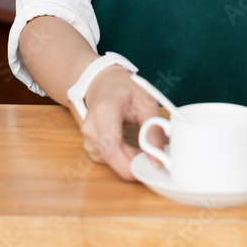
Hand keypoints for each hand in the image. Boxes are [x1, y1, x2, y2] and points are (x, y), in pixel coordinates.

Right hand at [79, 66, 163, 180]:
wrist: (104, 82)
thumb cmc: (125, 89)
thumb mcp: (146, 102)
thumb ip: (153, 128)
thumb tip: (158, 157)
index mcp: (104, 112)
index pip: (112, 150)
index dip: (132, 164)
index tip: (151, 164)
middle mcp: (91, 127)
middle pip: (113, 158)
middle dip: (136, 161)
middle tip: (154, 152)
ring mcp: (87, 137)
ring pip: (111, 162)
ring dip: (129, 159)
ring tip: (142, 142)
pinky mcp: (89, 145)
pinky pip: (108, 160)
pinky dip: (122, 157)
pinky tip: (131, 145)